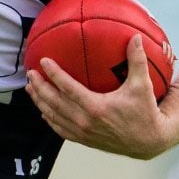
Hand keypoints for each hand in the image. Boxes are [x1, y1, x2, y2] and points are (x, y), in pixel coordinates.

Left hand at [25, 37, 171, 158]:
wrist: (148, 142)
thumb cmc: (145, 112)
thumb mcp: (143, 86)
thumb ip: (137, 61)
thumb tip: (136, 37)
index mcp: (96, 107)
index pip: (68, 88)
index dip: (54, 74)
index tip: (42, 61)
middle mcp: (85, 121)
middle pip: (54, 103)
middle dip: (39, 87)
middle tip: (29, 74)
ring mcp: (83, 132)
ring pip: (54, 117)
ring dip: (40, 102)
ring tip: (30, 89)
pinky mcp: (84, 140)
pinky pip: (61, 130)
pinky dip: (50, 120)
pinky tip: (44, 112)